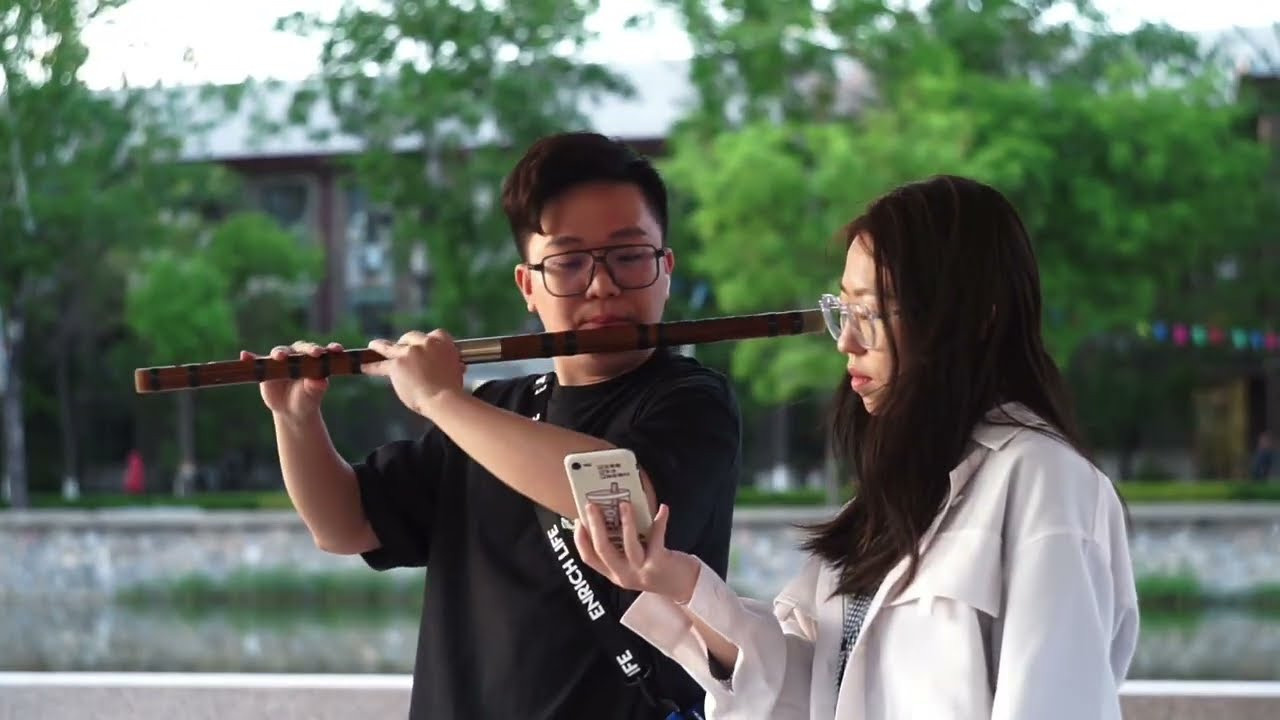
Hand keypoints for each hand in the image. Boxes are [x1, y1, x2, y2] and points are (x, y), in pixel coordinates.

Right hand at [241, 341, 343, 420]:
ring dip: (279, 352)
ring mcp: (282, 359)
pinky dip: (250, 358)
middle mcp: (299, 355)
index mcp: (314, 359)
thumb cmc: (306, 400)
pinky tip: (244, 356)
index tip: (335, 350)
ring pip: (280, 352)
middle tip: (311, 353)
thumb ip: (316, 388)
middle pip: (302, 348)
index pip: (323, 351)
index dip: (329, 348)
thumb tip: (320, 381)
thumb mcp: (312, 395)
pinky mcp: (266, 366)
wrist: (291, 410)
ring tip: (278, 357)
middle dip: (307, 349)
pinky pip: (257, 361)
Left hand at [364, 329, 464, 417]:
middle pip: (411, 337)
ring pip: (391, 346)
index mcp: (443, 342)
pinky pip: (380, 364)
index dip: (428, 341)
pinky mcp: (396, 364)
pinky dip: (371, 366)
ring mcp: (409, 352)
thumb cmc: (452, 390)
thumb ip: (450, 364)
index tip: (426, 346)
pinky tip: (363, 366)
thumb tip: (457, 367)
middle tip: (401, 350)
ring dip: (381, 346)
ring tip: (373, 346)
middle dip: (405, 343)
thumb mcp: (456, 370)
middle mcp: (425, 343)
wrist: (444, 399)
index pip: (435, 334)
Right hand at [574, 501, 700, 603]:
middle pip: (603, 549)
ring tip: (624, 504)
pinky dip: (659, 522)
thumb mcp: (632, 563)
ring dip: (626, 522)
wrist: (683, 586)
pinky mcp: (659, 564)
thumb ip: (620, 547)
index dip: (580, 539)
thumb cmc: (655, 567)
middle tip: (591, 505)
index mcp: (613, 573)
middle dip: (596, 525)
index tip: (578, 520)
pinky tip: (663, 508)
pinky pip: (657, 539)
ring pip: (629, 545)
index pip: (589, 557)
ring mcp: (641, 570)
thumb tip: (611, 514)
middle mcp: (623, 574)